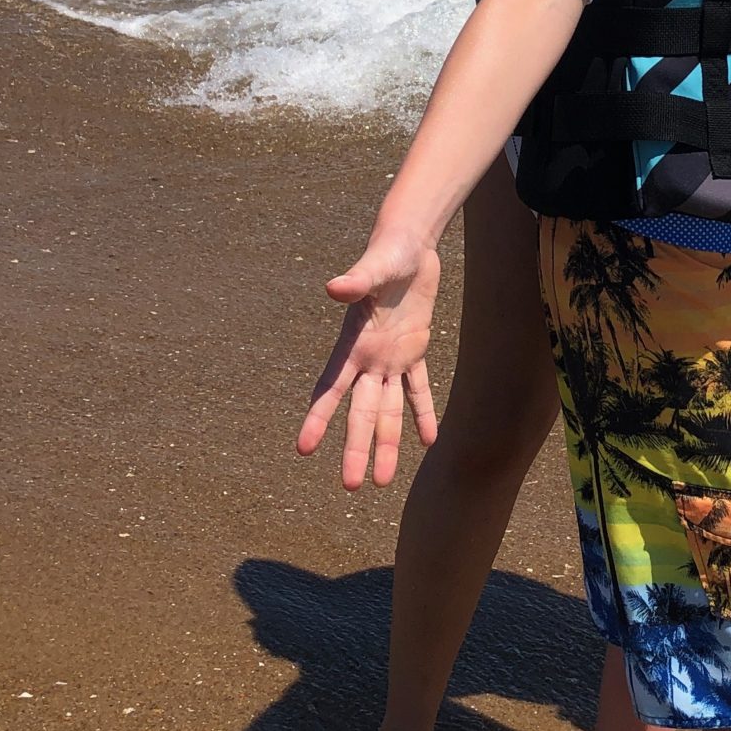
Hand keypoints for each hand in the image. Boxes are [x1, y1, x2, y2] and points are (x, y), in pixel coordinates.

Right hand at [297, 226, 441, 488]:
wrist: (409, 243)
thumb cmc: (387, 252)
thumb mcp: (373, 267)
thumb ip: (355, 280)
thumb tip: (332, 287)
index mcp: (353, 344)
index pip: (330, 389)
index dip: (317, 419)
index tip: (302, 449)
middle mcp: (369, 358)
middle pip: (360, 412)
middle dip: (355, 448)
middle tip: (350, 486)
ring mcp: (391, 357)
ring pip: (389, 410)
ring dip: (386, 443)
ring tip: (383, 481)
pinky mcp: (415, 349)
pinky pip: (418, 389)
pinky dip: (422, 414)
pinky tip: (428, 442)